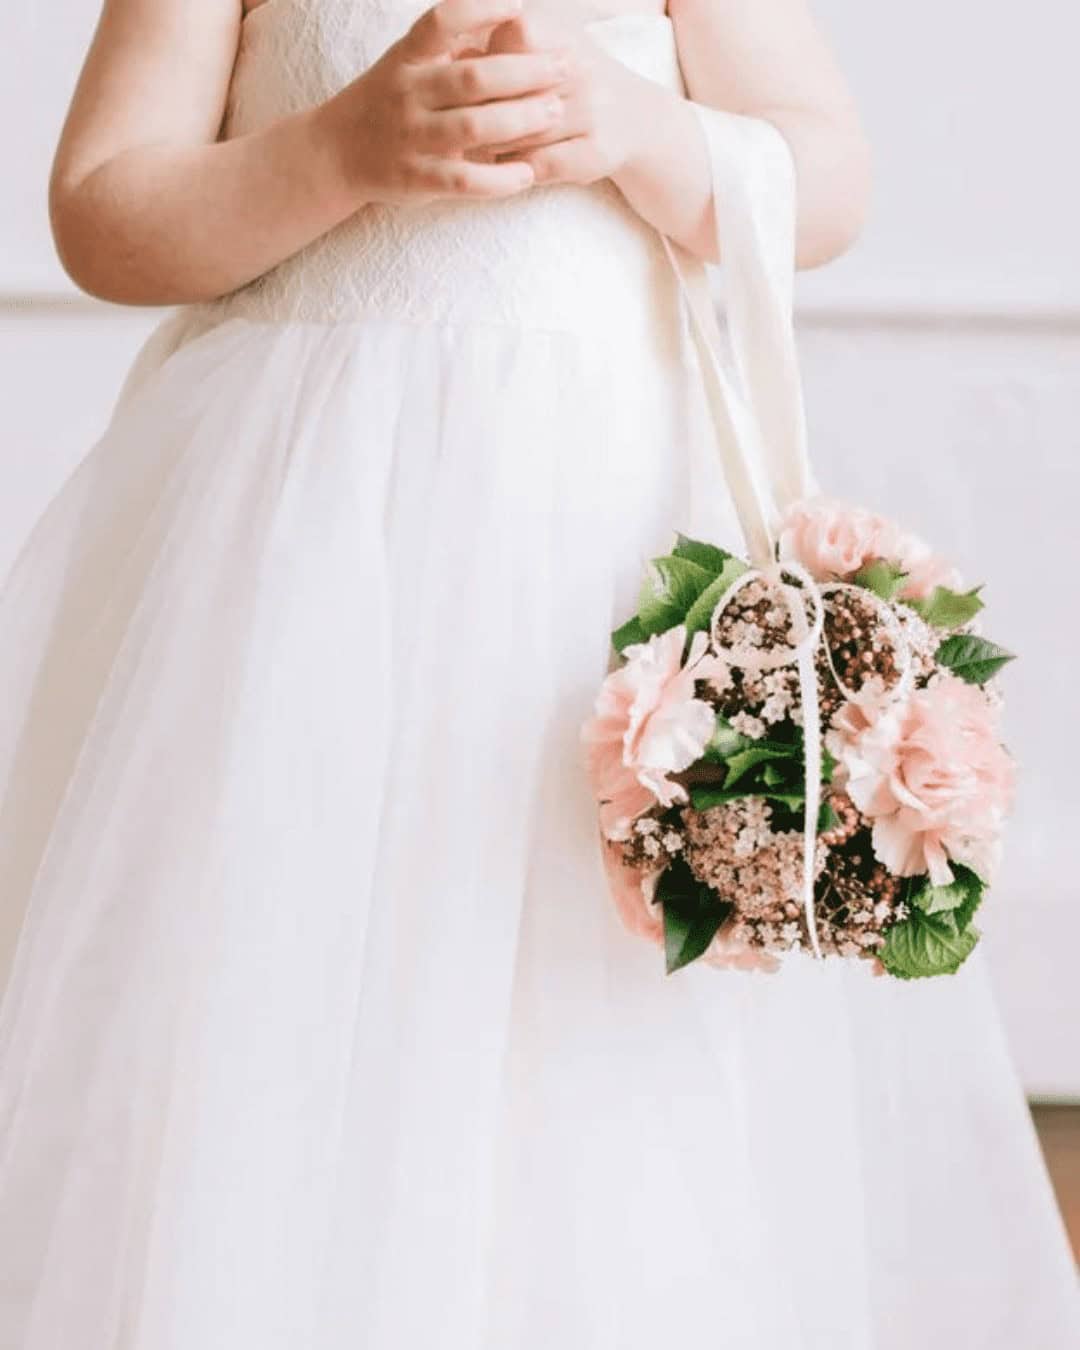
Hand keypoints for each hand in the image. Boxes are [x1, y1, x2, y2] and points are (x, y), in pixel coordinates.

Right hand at [316, 0, 573, 205]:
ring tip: (555, 113)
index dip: (482, 9)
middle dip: (525, 71)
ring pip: (473, 127)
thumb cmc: (387, 103)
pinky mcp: (416, 179)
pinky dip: (499, 178)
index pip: (442, 21)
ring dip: (520, 120)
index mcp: (407, 58)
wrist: (335, 154)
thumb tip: (506, 19)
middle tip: (565, 68)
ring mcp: (411, 137)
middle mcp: (407, 93)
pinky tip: (527, 174)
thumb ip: (449, 47)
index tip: (520, 6)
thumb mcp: (407, 64)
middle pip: (473, 77)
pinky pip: (464, 179)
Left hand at [478, 11, 651, 185]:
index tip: (473, 79)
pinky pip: (541, 165)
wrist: (638, 119)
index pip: (513, 37)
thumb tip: (454, 54)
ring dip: (496, 143)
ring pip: (523, 132)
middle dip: (482, 109)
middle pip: (512, 90)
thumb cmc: (573, 84)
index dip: (487, 60)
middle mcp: (582, 70)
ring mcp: (592, 111)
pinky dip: (517, 168)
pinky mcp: (596, 152)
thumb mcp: (548, 50)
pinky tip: (507, 166)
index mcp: (566, 37)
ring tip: (480, 145)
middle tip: (463, 121)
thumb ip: (504, 49)